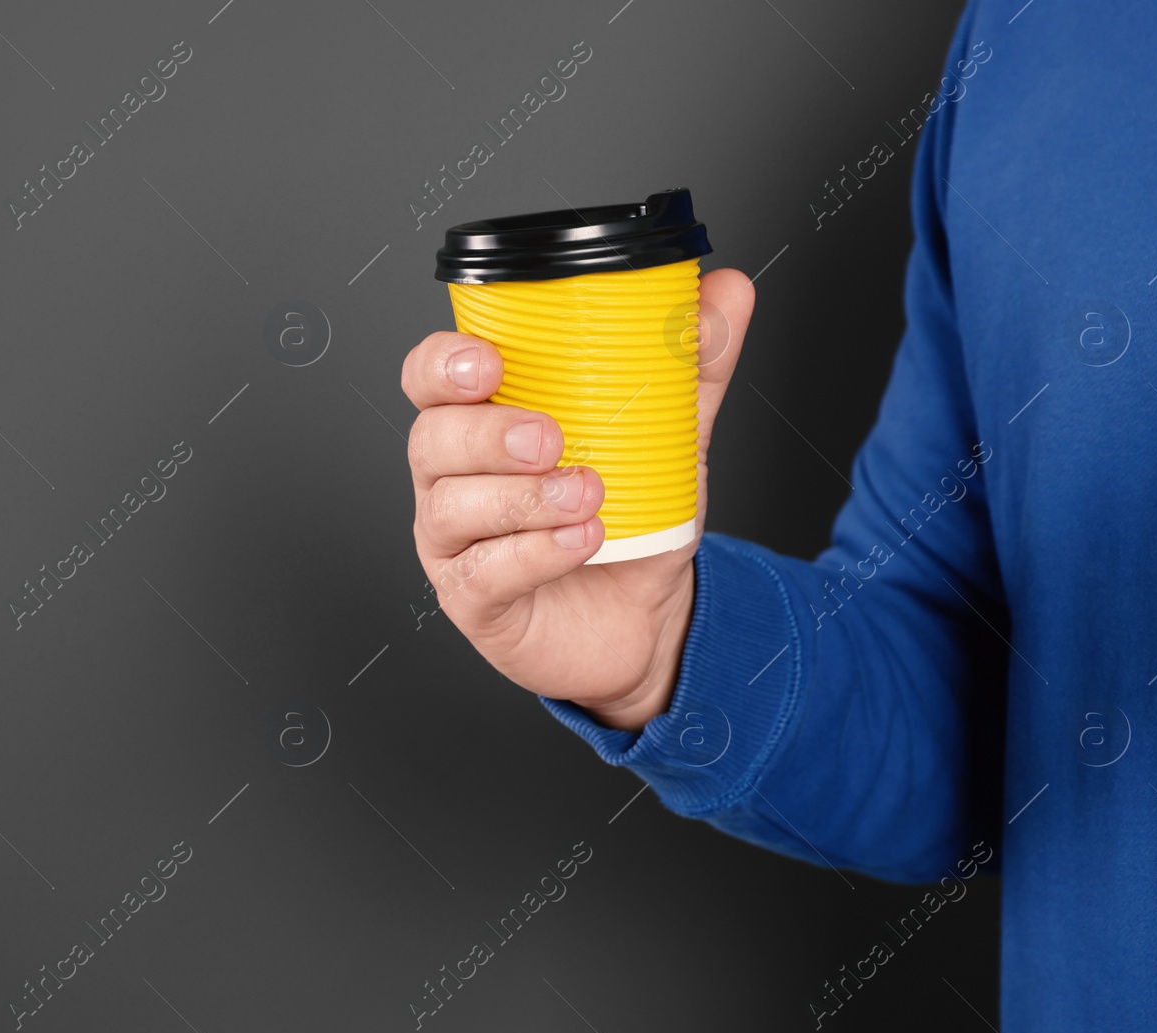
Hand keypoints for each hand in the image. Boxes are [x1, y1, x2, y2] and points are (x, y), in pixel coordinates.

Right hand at [401, 269, 755, 731]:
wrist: (648, 616)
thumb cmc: (631, 521)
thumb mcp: (667, 435)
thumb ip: (691, 363)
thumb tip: (725, 292)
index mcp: (483, 420)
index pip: (432, 376)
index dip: (444, 363)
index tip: (490, 360)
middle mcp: (454, 478)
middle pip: (433, 438)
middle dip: (488, 432)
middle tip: (553, 437)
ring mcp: (455, 542)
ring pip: (452, 506)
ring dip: (523, 497)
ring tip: (588, 495)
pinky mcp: (473, 601)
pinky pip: (484, 573)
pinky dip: (534, 554)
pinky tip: (581, 542)